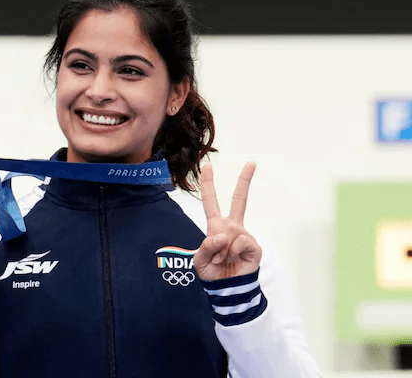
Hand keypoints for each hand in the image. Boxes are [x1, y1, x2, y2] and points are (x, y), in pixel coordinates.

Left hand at [193, 162, 261, 280]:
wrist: (226, 290)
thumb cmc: (212, 273)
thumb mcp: (200, 260)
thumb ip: (206, 246)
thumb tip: (222, 236)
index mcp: (216, 226)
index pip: (211, 201)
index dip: (208, 184)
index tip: (208, 166)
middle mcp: (231, 226)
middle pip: (239, 199)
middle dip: (244, 180)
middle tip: (252, 162)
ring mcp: (244, 235)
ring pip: (230, 233)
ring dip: (222, 250)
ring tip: (223, 260)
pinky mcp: (253, 246)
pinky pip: (239, 242)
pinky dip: (232, 253)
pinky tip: (233, 260)